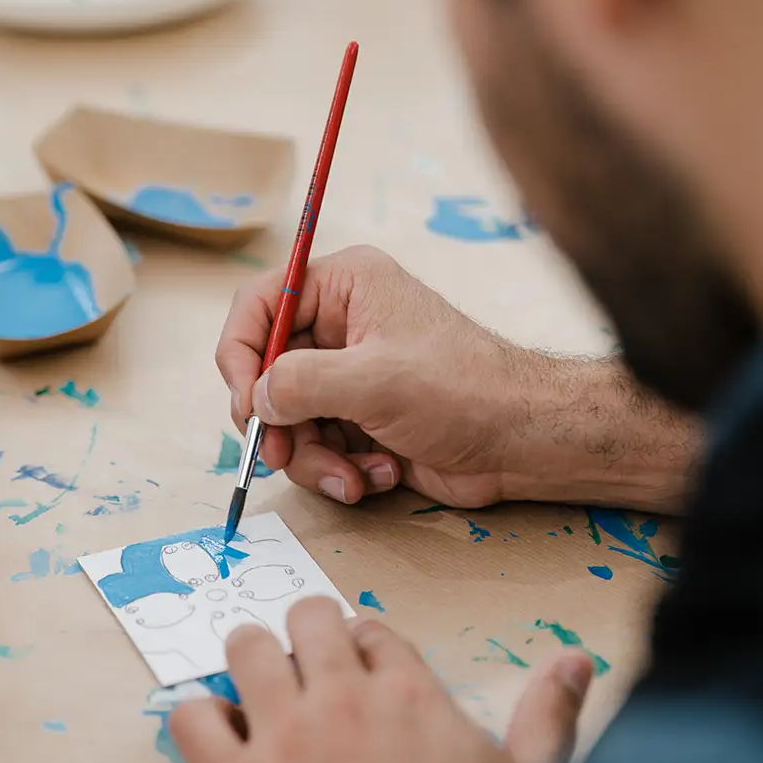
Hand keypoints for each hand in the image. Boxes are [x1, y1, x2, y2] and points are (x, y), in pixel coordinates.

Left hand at [170, 599, 590, 762]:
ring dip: (249, 662)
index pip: (371, 631)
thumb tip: (573, 661)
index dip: (360, 647)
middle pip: (306, 621)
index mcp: (412, 694)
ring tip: (255, 694)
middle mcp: (344, 700)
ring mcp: (285, 740)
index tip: (356, 671)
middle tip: (302, 673)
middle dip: (304, 638)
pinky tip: (217, 738)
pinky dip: (198, 718)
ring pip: (245, 649)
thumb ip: (547, 715)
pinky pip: (191, 718)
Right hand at [216, 246, 530, 506]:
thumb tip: (256, 400)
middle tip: (281, 455)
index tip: (247, 404)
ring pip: (289, 421)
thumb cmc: (463, 390)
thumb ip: (299, 385)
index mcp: (344, 286)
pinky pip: (318, 447)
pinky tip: (379, 473)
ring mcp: (349, 376)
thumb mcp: (372, 380)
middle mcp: (340, 326)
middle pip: (266, 373)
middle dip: (277, 424)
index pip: (260, 305)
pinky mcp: (360, 419)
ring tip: (352, 476)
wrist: (521, 442)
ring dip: (313, 458)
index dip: (241, 355)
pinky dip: (339, 469)